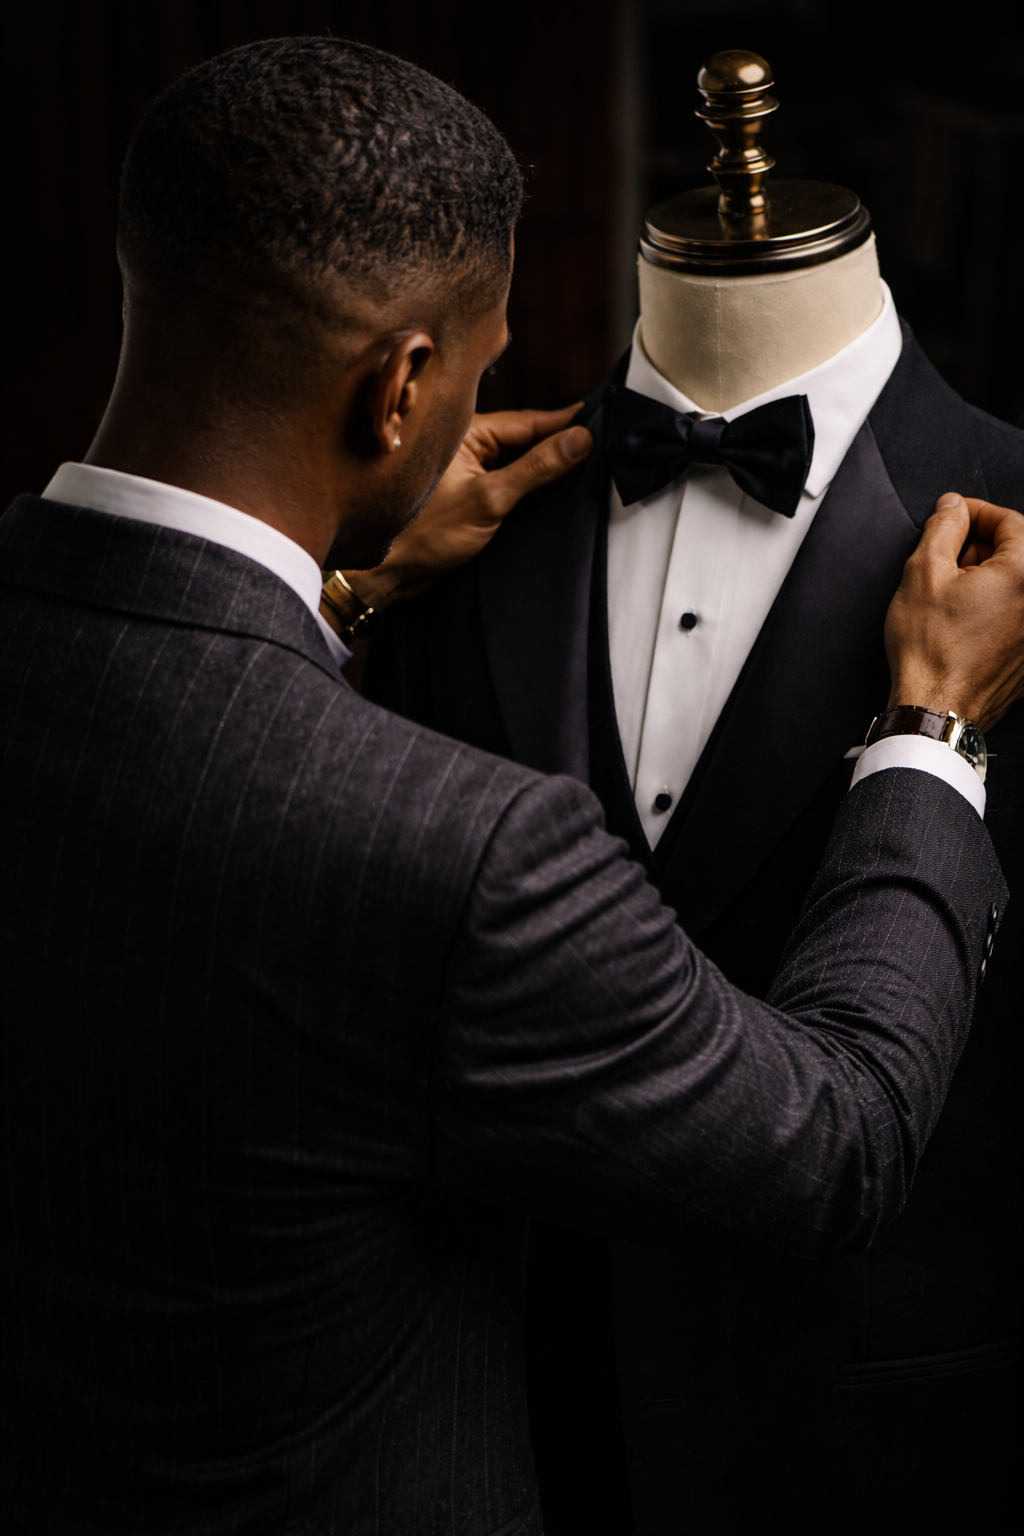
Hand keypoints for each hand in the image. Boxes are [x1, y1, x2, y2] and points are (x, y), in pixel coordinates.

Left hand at [341, 405, 592, 609]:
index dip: (567, 423)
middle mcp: (467, 446)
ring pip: (520, 463)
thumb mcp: (490, 499)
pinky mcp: (469, 497)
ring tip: (588, 470)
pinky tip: (553, 496)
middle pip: (527, 440)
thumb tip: (580, 439)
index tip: (603, 422)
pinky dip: (531, 488)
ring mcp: (468, 471)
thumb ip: (536, 469)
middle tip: (604, 447)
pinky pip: (509, 484)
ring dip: (548, 469)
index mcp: (467, 433)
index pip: (530, 422)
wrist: (387, 572)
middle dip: (562, 445)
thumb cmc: (425, 532)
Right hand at [885, 492, 1023, 730]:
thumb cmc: (929, 651)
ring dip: (986, 577)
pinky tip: (963, 620)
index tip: (953, 517)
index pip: (1011, 521)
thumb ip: (942, 527)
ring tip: (950, 594)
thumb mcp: (922, 573)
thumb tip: (953, 508)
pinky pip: (1016, 614)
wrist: (936, 709)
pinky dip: (995, 606)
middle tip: (946, 558)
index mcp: (1023, 573)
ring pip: (1016, 584)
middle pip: (1018, 552)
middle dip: (981, 546)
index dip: (976, 513)